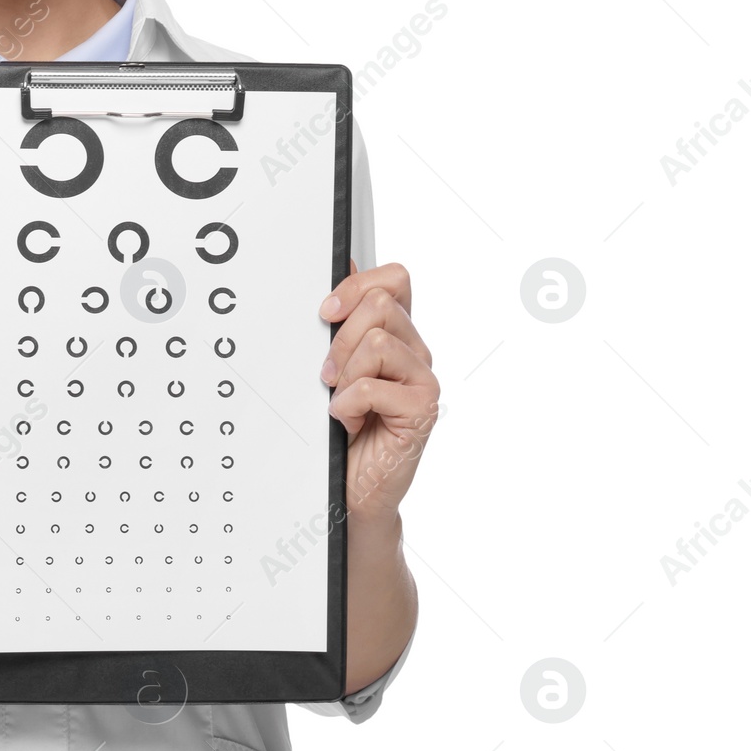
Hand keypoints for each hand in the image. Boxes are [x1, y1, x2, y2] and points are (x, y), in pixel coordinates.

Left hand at [318, 259, 438, 522]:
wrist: (354, 485)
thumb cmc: (344, 425)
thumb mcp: (337, 366)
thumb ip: (343, 321)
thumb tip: (340, 265)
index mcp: (398, 334)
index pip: (394, 279)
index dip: (357, 285)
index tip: (327, 311)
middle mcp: (415, 352)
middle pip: (381, 305)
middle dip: (341, 337)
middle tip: (328, 373)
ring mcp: (422, 380)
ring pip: (378, 342)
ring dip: (344, 373)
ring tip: (340, 399)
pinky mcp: (422, 410)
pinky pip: (372, 386)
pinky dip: (347, 403)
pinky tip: (348, 420)